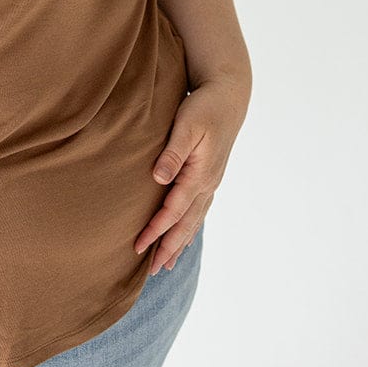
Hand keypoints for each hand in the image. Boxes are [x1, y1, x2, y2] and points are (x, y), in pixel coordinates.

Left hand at [134, 78, 248, 273]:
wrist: (229, 95)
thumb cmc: (204, 107)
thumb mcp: (187, 124)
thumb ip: (173, 152)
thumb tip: (159, 178)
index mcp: (200, 174)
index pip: (174, 210)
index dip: (156, 230)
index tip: (138, 247)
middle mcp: (208, 183)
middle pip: (186, 224)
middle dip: (168, 247)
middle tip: (152, 271)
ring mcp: (211, 181)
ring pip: (193, 220)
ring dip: (179, 243)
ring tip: (167, 263)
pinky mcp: (210, 176)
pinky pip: (198, 210)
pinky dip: (189, 227)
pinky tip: (184, 236)